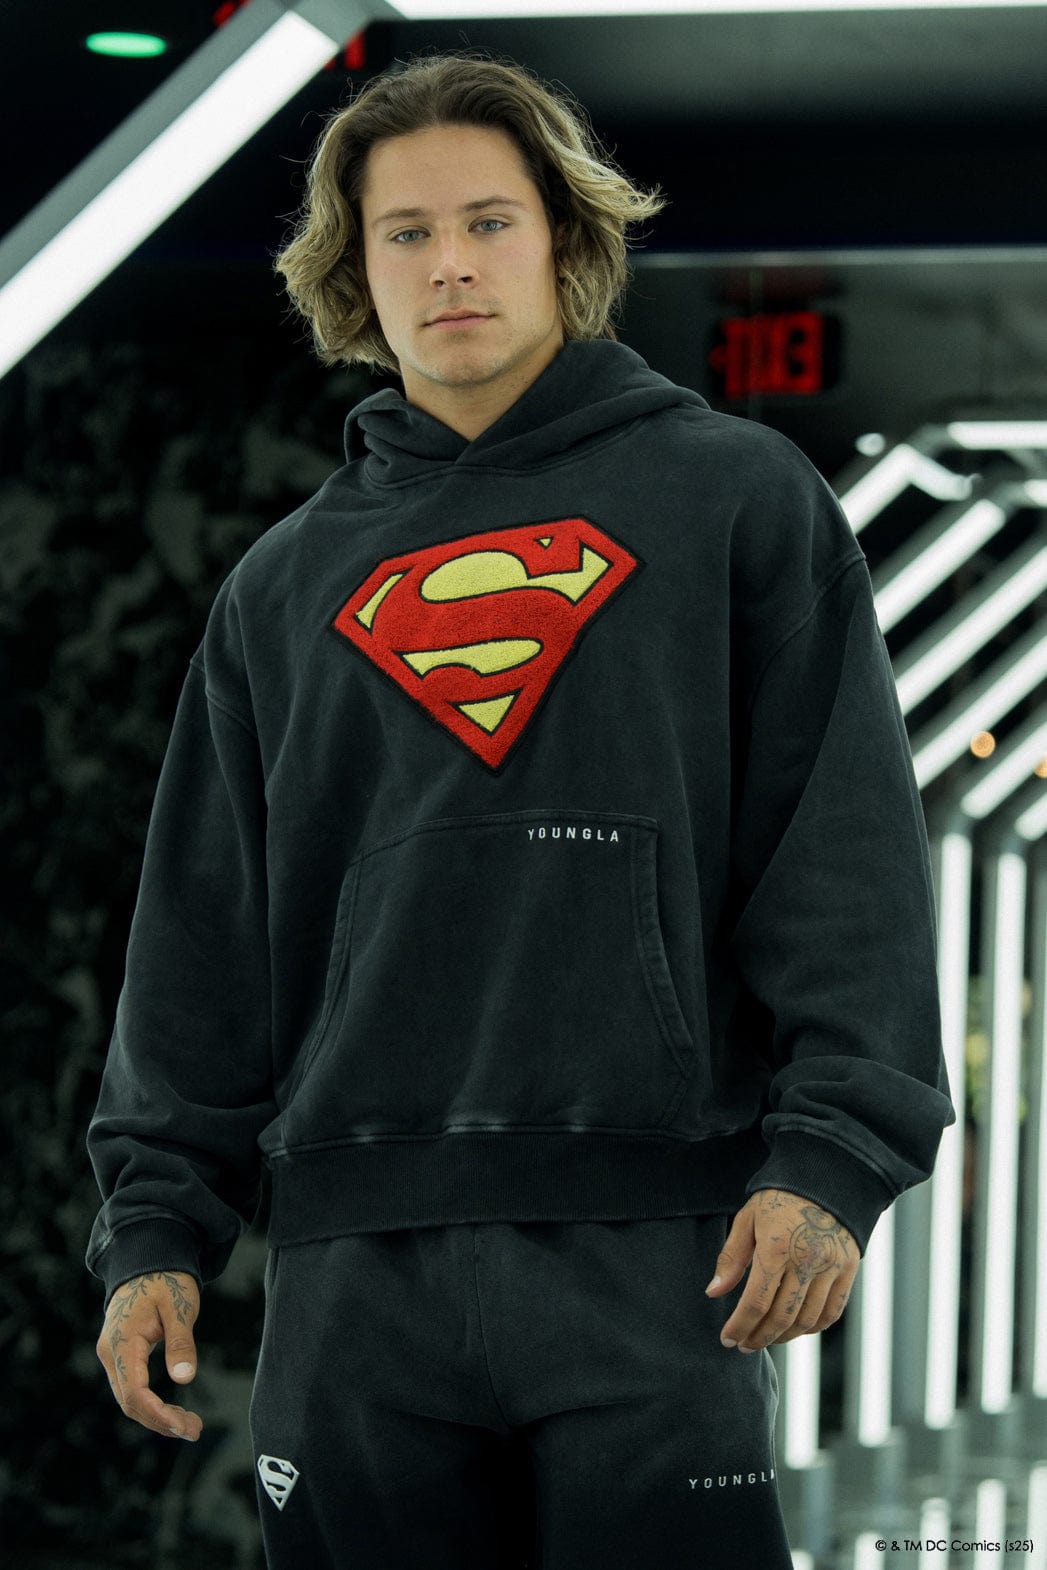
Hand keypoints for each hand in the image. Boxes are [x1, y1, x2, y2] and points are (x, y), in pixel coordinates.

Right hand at [96, 1270, 202, 1439]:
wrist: (147, 1263)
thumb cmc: (166, 1281)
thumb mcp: (179, 1306)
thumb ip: (181, 1342)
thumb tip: (185, 1379)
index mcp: (122, 1341)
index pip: (135, 1391)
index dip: (158, 1414)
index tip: (183, 1427)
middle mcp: (110, 1353)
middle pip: (130, 1403)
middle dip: (161, 1422)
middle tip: (195, 1431)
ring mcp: (111, 1356)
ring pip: (129, 1400)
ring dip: (157, 1417)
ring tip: (190, 1425)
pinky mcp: (119, 1357)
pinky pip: (131, 1389)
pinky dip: (151, 1405)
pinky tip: (174, 1412)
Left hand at [706, 1189, 857, 1350]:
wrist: (826, 1177)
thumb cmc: (779, 1198)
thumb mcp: (748, 1219)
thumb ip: (732, 1257)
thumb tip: (713, 1293)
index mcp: (777, 1246)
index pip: (756, 1302)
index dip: (740, 1326)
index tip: (727, 1339)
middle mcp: (807, 1260)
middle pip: (781, 1317)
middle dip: (759, 1337)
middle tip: (743, 1345)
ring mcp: (832, 1267)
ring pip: (806, 1320)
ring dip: (783, 1337)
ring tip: (766, 1338)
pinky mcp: (849, 1269)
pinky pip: (831, 1312)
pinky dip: (811, 1328)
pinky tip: (794, 1329)